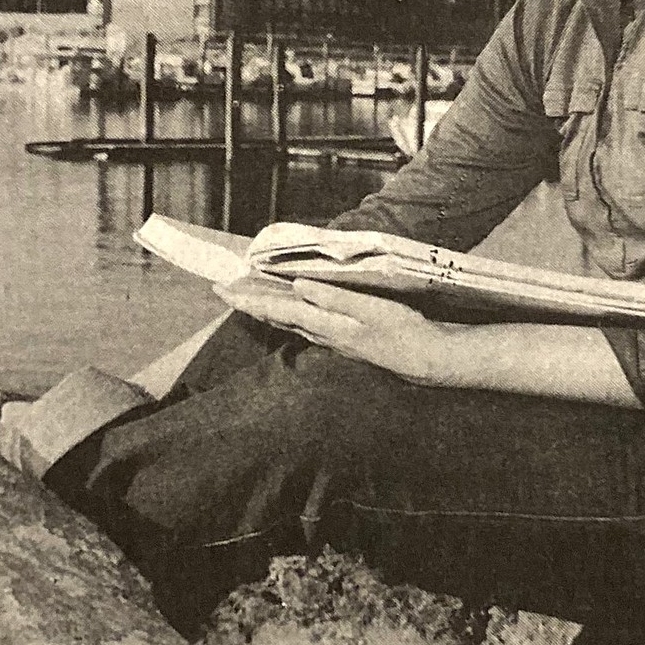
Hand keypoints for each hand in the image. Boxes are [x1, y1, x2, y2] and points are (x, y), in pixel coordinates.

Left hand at [213, 275, 453, 385]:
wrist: (423, 358)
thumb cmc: (401, 330)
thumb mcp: (369, 310)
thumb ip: (333, 299)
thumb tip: (297, 286)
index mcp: (324, 324)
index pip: (277, 310)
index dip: (248, 299)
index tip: (221, 289)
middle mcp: (321, 334)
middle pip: (276, 318)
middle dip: (249, 303)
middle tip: (222, 290)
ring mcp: (330, 339)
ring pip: (288, 322)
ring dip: (265, 308)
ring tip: (246, 296)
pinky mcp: (340, 339)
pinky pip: (302, 324)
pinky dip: (286, 313)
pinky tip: (286, 309)